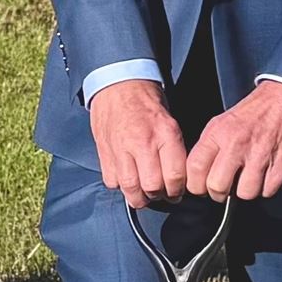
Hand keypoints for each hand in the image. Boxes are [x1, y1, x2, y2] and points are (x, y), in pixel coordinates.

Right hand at [86, 78, 187, 209]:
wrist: (118, 84)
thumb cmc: (147, 103)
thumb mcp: (170, 122)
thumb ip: (174, 150)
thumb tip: (177, 179)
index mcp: (165, 134)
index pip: (174, 177)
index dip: (177, 191)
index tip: (176, 192)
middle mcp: (142, 143)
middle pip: (152, 187)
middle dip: (158, 196)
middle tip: (159, 194)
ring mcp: (120, 148)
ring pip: (130, 187)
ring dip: (138, 196)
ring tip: (142, 195)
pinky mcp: (104, 150)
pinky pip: (111, 180)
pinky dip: (119, 184)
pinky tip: (125, 178)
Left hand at [186, 80, 281, 205]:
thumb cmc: (255, 111)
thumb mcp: (222, 122)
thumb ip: (209, 147)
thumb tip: (198, 174)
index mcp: (217, 133)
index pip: (195, 168)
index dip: (195, 185)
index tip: (201, 188)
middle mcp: (236, 144)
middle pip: (217, 186)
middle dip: (219, 194)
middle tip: (225, 189)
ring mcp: (260, 154)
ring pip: (244, 193)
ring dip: (245, 192)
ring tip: (247, 181)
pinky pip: (268, 190)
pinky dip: (266, 189)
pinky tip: (264, 177)